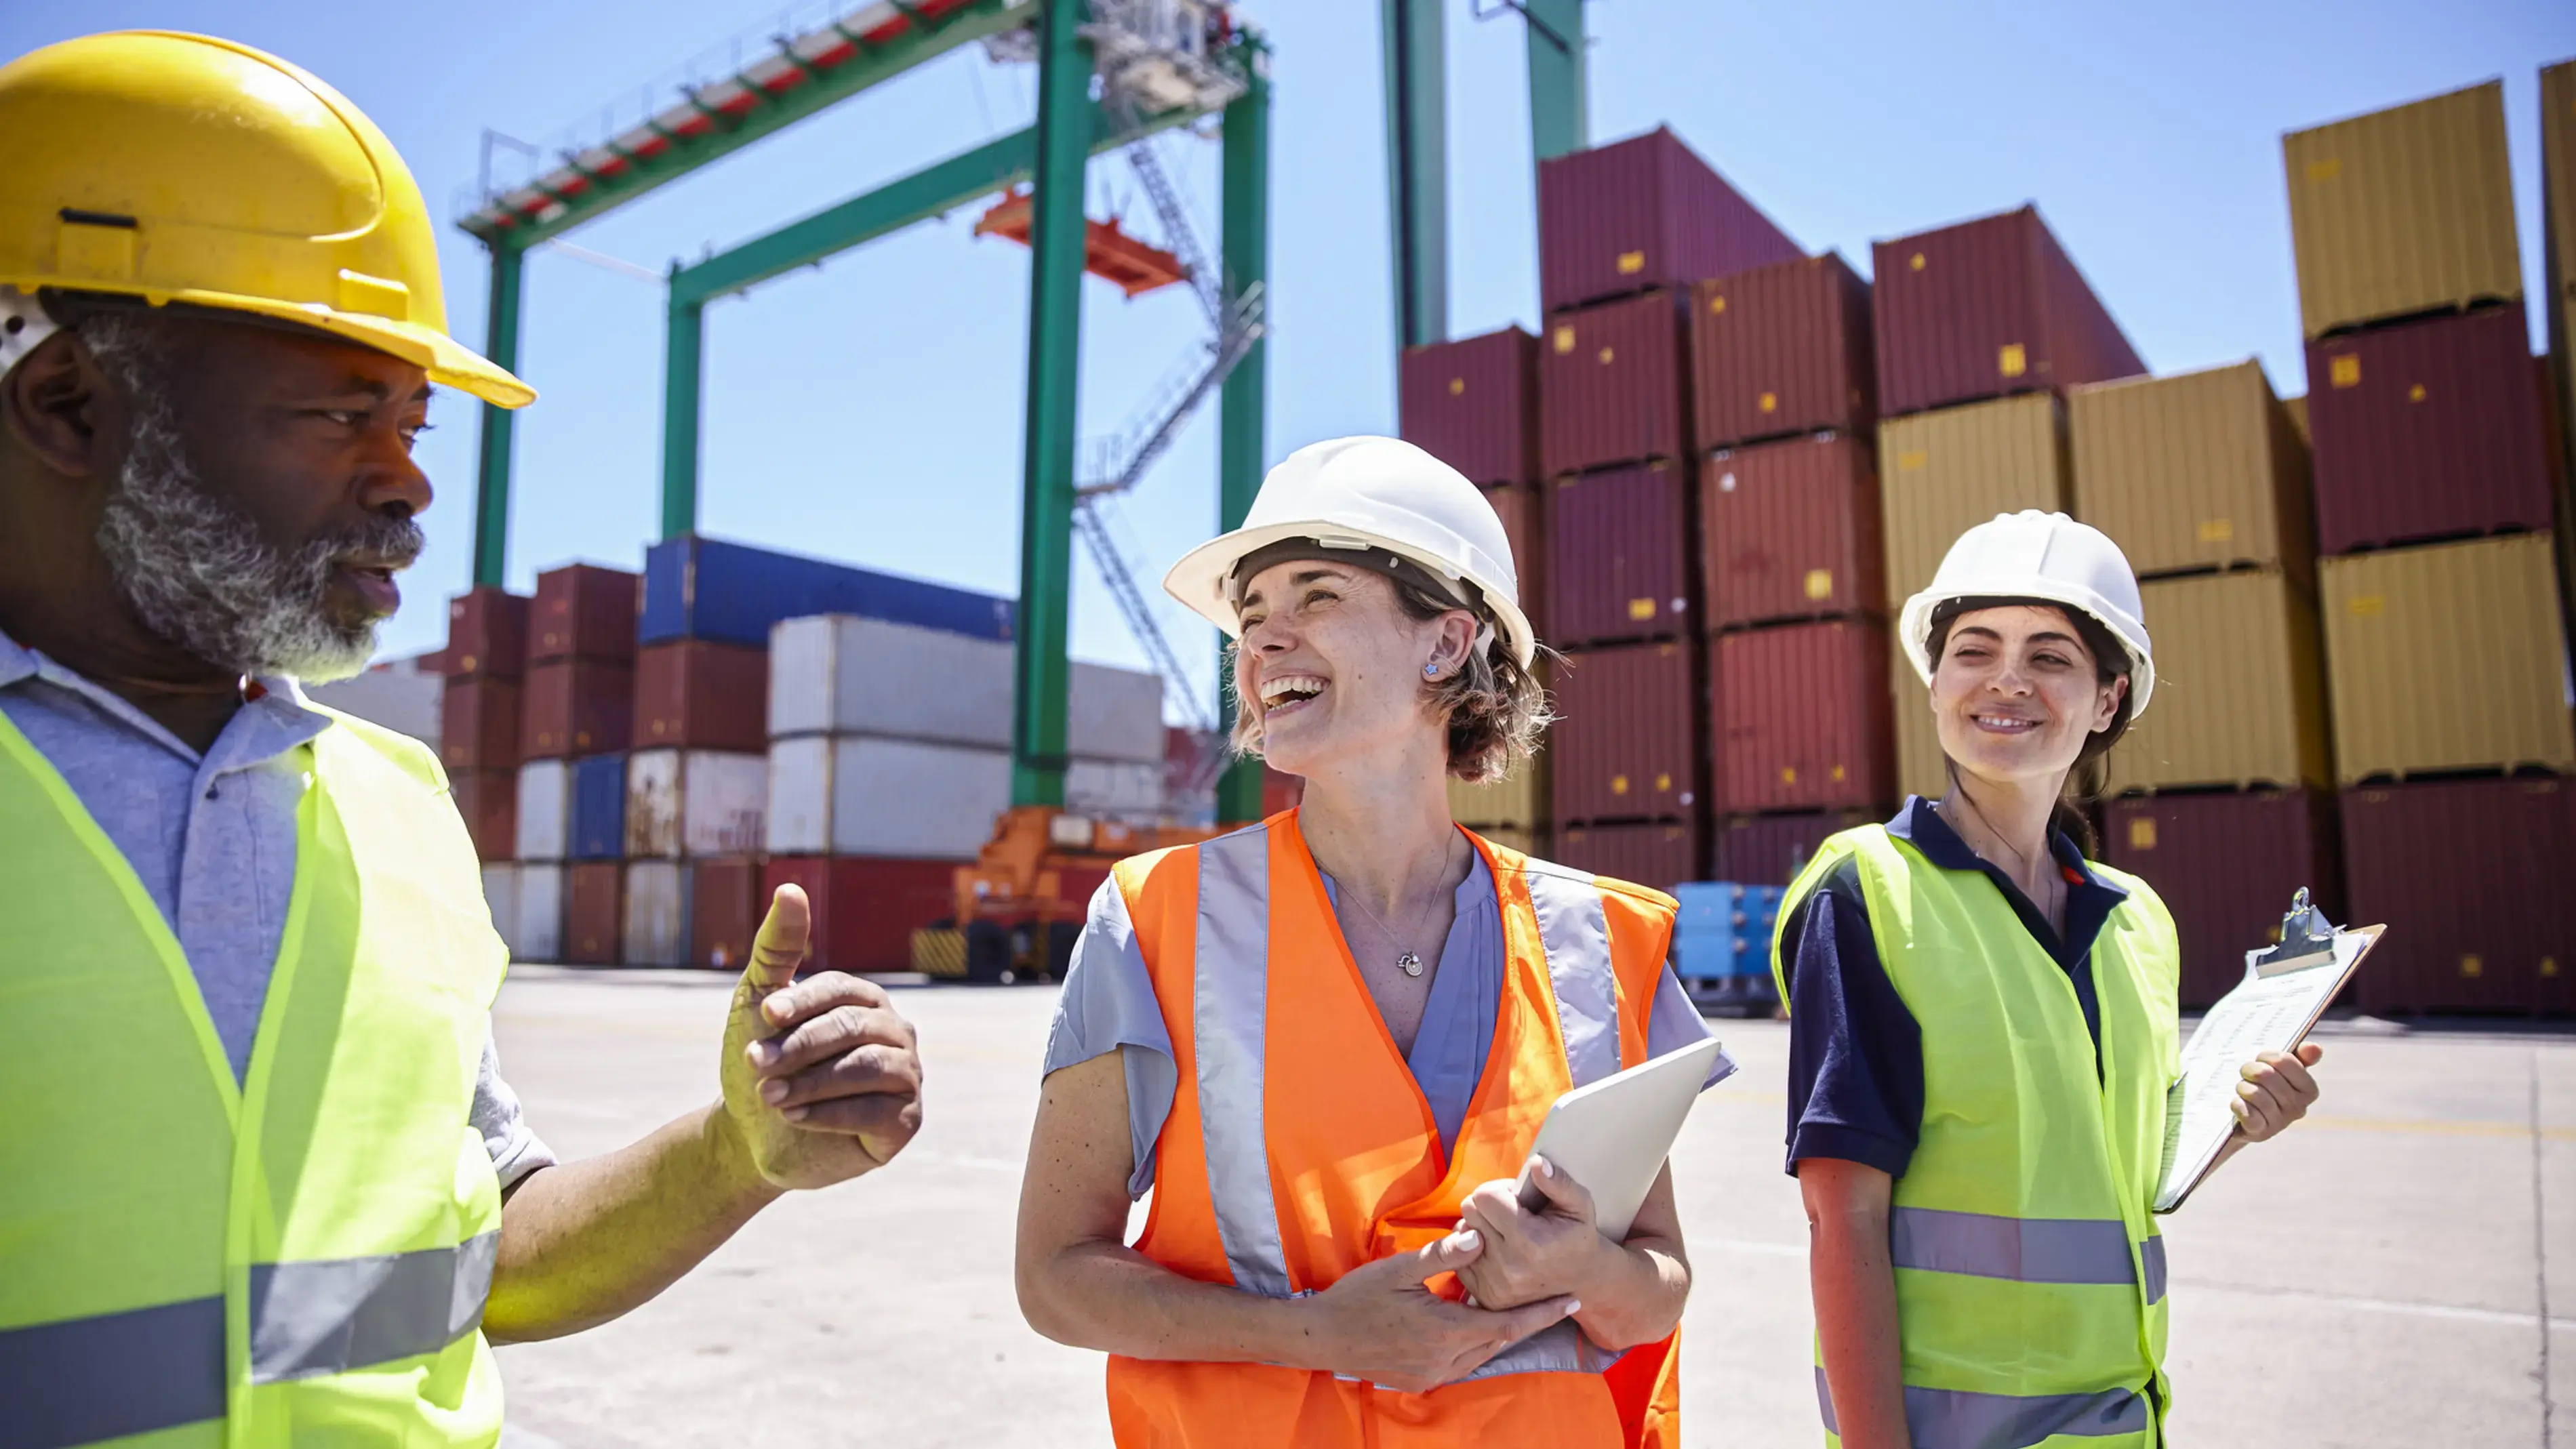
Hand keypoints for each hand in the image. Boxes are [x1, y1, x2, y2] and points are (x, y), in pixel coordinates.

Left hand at [719, 885, 923, 1189]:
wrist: (753, 1134)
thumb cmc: (761, 1060)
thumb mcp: (759, 1002)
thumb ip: (778, 946)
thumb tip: (790, 887)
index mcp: (865, 999)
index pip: (842, 989)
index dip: (802, 1001)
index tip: (764, 1015)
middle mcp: (894, 1032)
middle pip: (853, 1028)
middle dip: (799, 1048)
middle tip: (756, 1065)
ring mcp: (906, 1076)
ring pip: (866, 1067)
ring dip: (811, 1082)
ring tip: (770, 1096)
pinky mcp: (906, 1121)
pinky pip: (876, 1111)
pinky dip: (828, 1114)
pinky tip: (793, 1116)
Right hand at [1298, 1233, 1578, 1392]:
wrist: (1320, 1338)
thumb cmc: (1356, 1298)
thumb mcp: (1398, 1270)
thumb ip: (1441, 1255)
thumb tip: (1479, 1238)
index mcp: (1446, 1331)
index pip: (1508, 1324)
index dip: (1542, 1312)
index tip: (1572, 1300)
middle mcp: (1446, 1360)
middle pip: (1501, 1341)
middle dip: (1530, 1322)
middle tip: (1556, 1302)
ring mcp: (1433, 1375)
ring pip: (1482, 1355)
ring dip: (1502, 1334)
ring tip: (1521, 1312)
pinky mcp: (1419, 1381)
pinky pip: (1460, 1365)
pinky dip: (1475, 1346)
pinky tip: (1474, 1329)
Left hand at [1452, 1157, 1614, 1312]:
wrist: (1580, 1281)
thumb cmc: (1577, 1236)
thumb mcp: (1579, 1205)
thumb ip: (1558, 1182)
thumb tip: (1536, 1163)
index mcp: (1530, 1241)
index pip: (1483, 1196)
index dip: (1499, 1191)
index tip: (1517, 1200)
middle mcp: (1508, 1267)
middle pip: (1469, 1211)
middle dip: (1488, 1206)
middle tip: (1511, 1214)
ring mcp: (1494, 1285)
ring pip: (1460, 1233)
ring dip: (1479, 1227)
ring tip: (1505, 1233)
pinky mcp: (1484, 1297)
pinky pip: (1458, 1257)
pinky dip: (1473, 1250)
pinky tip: (1497, 1251)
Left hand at [2230, 1043, 2322, 1143]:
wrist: (2243, 1117)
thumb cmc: (2265, 1086)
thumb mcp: (2282, 1069)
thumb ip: (2300, 1056)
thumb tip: (2314, 1048)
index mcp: (2309, 1090)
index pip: (2284, 1060)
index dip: (2266, 1056)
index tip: (2260, 1058)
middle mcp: (2298, 1108)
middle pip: (2266, 1075)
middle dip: (2250, 1069)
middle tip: (2246, 1073)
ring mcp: (2280, 1122)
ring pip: (2254, 1093)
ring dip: (2242, 1087)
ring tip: (2242, 1089)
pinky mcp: (2260, 1132)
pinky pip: (2247, 1113)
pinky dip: (2238, 1105)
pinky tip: (2236, 1102)